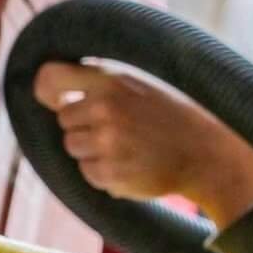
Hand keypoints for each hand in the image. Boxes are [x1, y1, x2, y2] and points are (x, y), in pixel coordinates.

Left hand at [32, 60, 252, 228]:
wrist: (205, 152)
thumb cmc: (169, 114)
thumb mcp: (137, 83)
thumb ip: (99, 82)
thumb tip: (49, 85)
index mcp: (110, 80)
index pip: (50, 79)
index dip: (47, 91)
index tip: (54, 99)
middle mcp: (105, 109)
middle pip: (64, 121)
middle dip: (82, 126)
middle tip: (115, 127)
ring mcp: (108, 143)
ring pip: (73, 148)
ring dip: (92, 151)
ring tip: (125, 146)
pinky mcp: (112, 174)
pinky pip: (88, 174)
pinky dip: (104, 173)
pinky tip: (131, 164)